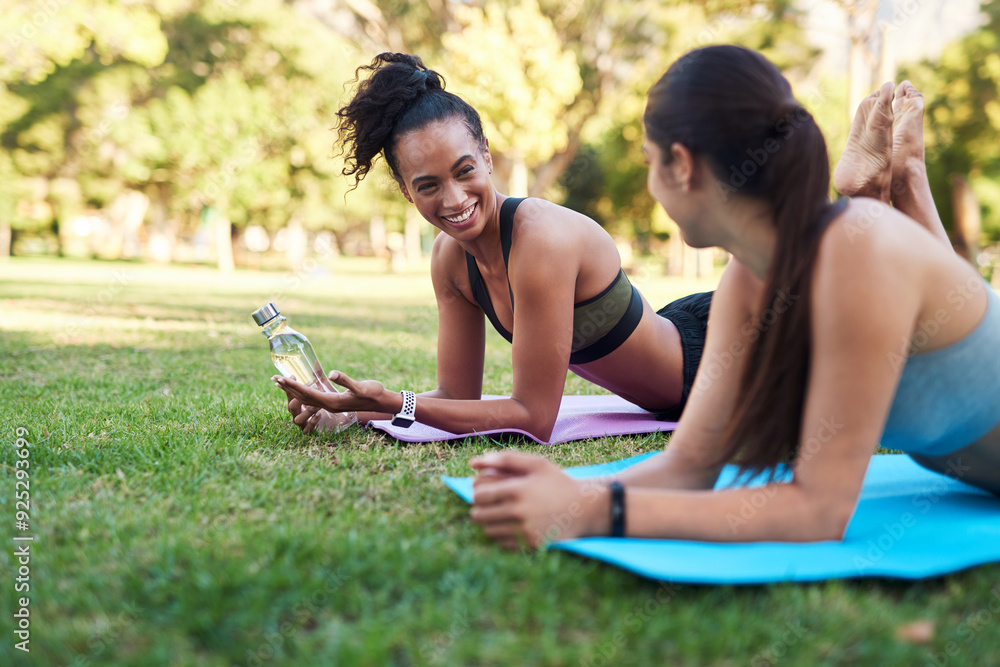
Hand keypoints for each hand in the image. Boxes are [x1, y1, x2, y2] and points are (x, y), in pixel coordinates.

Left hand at [273, 369, 384, 414]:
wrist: (381, 402)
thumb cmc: (372, 394)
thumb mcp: (361, 386)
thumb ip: (346, 381)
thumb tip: (332, 373)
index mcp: (332, 402)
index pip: (307, 394)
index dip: (293, 386)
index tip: (281, 379)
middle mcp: (328, 405)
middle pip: (303, 397)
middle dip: (288, 388)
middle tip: (274, 378)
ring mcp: (330, 404)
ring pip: (306, 398)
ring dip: (293, 390)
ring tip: (281, 382)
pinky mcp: (333, 401)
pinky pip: (313, 397)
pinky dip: (303, 390)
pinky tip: (299, 386)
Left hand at [468, 451, 609, 549]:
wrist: (584, 508)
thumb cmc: (557, 482)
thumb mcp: (536, 464)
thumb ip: (504, 459)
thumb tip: (472, 463)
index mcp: (517, 490)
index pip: (479, 495)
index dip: (478, 492)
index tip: (486, 491)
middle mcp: (519, 512)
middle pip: (479, 515)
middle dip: (480, 508)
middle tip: (490, 504)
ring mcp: (525, 531)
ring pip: (488, 531)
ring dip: (489, 523)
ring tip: (500, 514)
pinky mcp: (530, 545)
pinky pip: (501, 543)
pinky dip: (501, 535)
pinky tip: (512, 525)